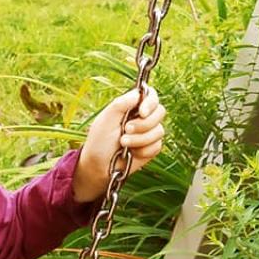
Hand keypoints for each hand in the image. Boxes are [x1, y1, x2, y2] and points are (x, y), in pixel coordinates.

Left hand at [72, 86, 166, 202]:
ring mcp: (148, 133)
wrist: (99, 167)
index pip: (151, 95)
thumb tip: (139, 92)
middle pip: (160, 112)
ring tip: (123, 144)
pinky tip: (131, 153)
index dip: (151, 102)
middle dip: (143, 124)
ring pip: (159, 131)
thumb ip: (121, 103)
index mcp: (132, 107)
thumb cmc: (99, 142)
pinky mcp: (151, 148)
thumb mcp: (106, 119)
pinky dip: (143, 150)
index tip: (142, 112)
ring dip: (140, 139)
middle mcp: (143, 118)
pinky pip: (157, 146)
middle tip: (126, 130)